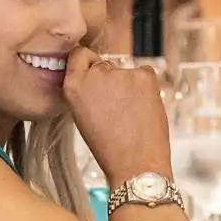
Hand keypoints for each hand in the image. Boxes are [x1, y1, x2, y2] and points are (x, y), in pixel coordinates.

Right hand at [62, 47, 172, 187]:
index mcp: (74, 86)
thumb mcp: (82, 116)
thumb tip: (98, 75)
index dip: (89, 63)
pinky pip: (145, 74)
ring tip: (132, 114)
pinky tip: (143, 109)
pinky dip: (147, 88)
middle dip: (111, 80)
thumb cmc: (109, 148)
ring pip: (126, 71)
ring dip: (130, 86)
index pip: (79, 55)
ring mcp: (121, 73)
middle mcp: (95, 75)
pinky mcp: (144, 75)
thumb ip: (85, 91)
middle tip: (118, 107)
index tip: (96, 74)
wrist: (135, 164)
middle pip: (105, 65)